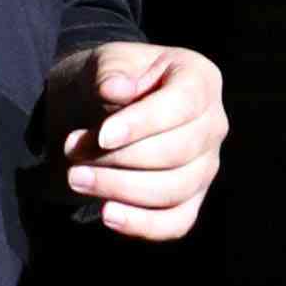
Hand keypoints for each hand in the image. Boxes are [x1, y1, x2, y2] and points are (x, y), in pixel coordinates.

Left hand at [42, 38, 225, 240]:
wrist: (111, 105)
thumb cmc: (116, 78)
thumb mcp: (109, 61)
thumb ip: (113, 72)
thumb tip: (115, 89)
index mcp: (200, 79)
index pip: (182, 104)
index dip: (142, 123)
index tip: (102, 136)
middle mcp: (213, 125)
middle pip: (177, 152)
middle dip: (119, 158)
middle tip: (72, 152)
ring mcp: (206, 165)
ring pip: (174, 189)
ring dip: (120, 188)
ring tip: (76, 177)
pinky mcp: (192, 198)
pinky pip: (176, 222)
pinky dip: (142, 224)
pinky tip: (107, 214)